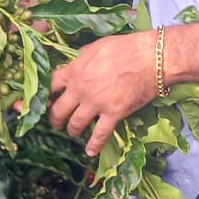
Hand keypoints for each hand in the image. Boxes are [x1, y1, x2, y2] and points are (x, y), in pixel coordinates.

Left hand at [48, 31, 158, 156]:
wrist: (152, 58)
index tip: (46, 102)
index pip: (50, 86)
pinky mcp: (113, 114)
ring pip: (75, 124)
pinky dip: (94, 145)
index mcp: (74, 71)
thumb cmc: (126, 48)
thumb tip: (76, 63)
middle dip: (55, 119)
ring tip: (73, 133)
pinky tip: (90, 152)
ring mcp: (96, 103)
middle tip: (56, 123)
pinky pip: (100, 135)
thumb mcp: (96, 46)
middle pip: (58, 110)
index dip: (46, 96)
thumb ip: (82, 58)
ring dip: (72, 131)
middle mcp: (80, 89)